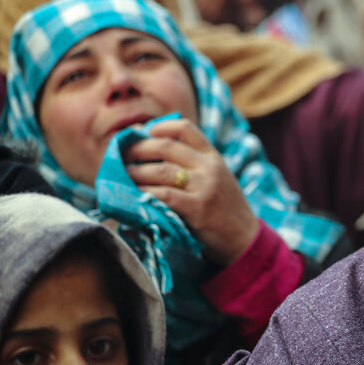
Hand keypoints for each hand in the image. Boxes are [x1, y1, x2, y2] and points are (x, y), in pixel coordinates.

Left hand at [124, 118, 257, 264]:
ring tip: (121, 177)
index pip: (184, 128)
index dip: (159, 126)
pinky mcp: (196, 208)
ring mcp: (204, 186)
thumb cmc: (223, 207)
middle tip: (120, 156)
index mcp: (213, 156)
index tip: (141, 133)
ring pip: (159, 170)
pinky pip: (161, 194)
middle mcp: (209, 166)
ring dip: (133, 173)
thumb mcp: (216, 177)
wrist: (243, 238)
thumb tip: (149, 146)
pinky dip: (142, 193)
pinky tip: (132, 196)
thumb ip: (192, 163)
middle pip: (165, 146)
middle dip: (136, 149)